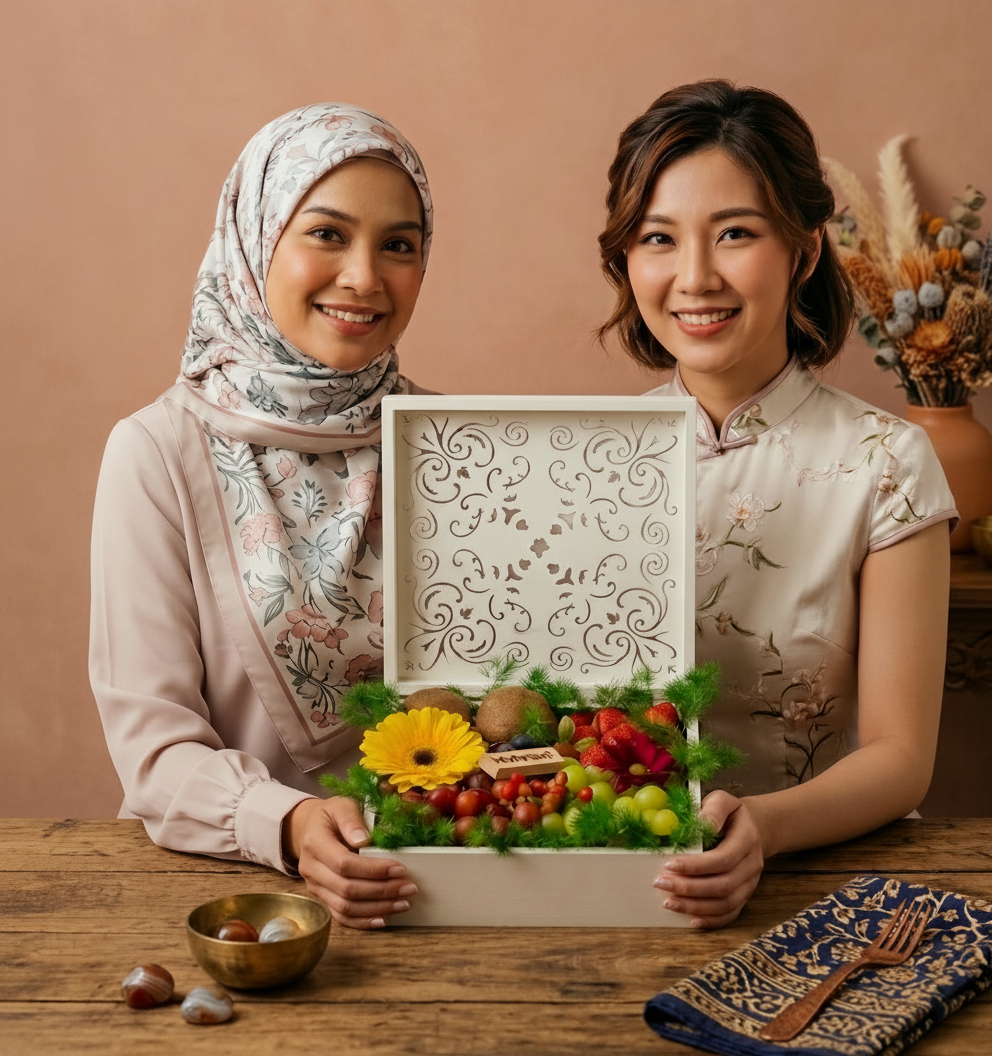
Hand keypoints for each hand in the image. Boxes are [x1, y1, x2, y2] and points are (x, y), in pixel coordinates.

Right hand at [283, 797, 417, 928]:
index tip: (401, 869)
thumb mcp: (341, 806)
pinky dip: (362, 921)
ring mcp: (314, 887)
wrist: (309, 828)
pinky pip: (340, 916)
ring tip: (404, 903)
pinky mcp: (321, 898)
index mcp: (315, 843)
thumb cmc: (331, 815)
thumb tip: (364, 840)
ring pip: (345, 907)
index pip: (345, 864)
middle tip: (409, 888)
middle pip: (347, 889)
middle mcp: (311, 869)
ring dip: (377, 908)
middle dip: (382, 891)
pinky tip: (383, 919)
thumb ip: (351, 819)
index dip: (374, 870)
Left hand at [653, 791, 763, 927]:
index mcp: (747, 840)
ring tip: (668, 902)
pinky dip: (711, 920)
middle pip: (723, 885)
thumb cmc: (731, 814)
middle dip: (690, 888)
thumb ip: (713, 809)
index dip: (695, 866)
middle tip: (661, 883)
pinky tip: (690, 920)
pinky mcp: (745, 895)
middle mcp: (752, 865)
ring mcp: (750, 883)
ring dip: (696, 907)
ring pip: (726, 903)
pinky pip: (731, 913)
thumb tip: (701, 823)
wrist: (755, 828)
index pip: (722, 859)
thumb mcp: (723, 800)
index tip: (669, 864)